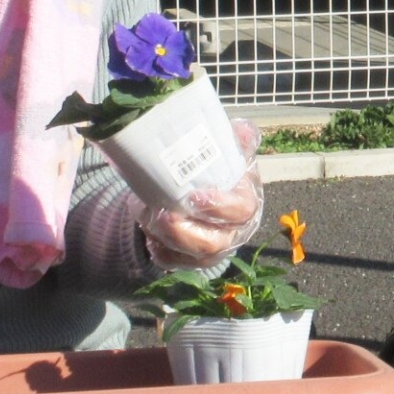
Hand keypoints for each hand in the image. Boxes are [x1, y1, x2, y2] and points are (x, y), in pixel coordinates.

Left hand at [140, 120, 265, 268]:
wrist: (200, 193)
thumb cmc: (216, 172)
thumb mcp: (227, 153)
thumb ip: (235, 141)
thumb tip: (240, 129)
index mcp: (246, 202)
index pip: (240, 210)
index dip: (218, 206)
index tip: (194, 195)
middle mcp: (234, 232)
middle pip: (213, 243)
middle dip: (183, 231)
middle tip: (160, 213)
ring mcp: (214, 251)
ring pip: (191, 257)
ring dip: (165, 238)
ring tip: (147, 215)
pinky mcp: (194, 263)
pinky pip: (175, 264)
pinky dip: (159, 250)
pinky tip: (149, 233)